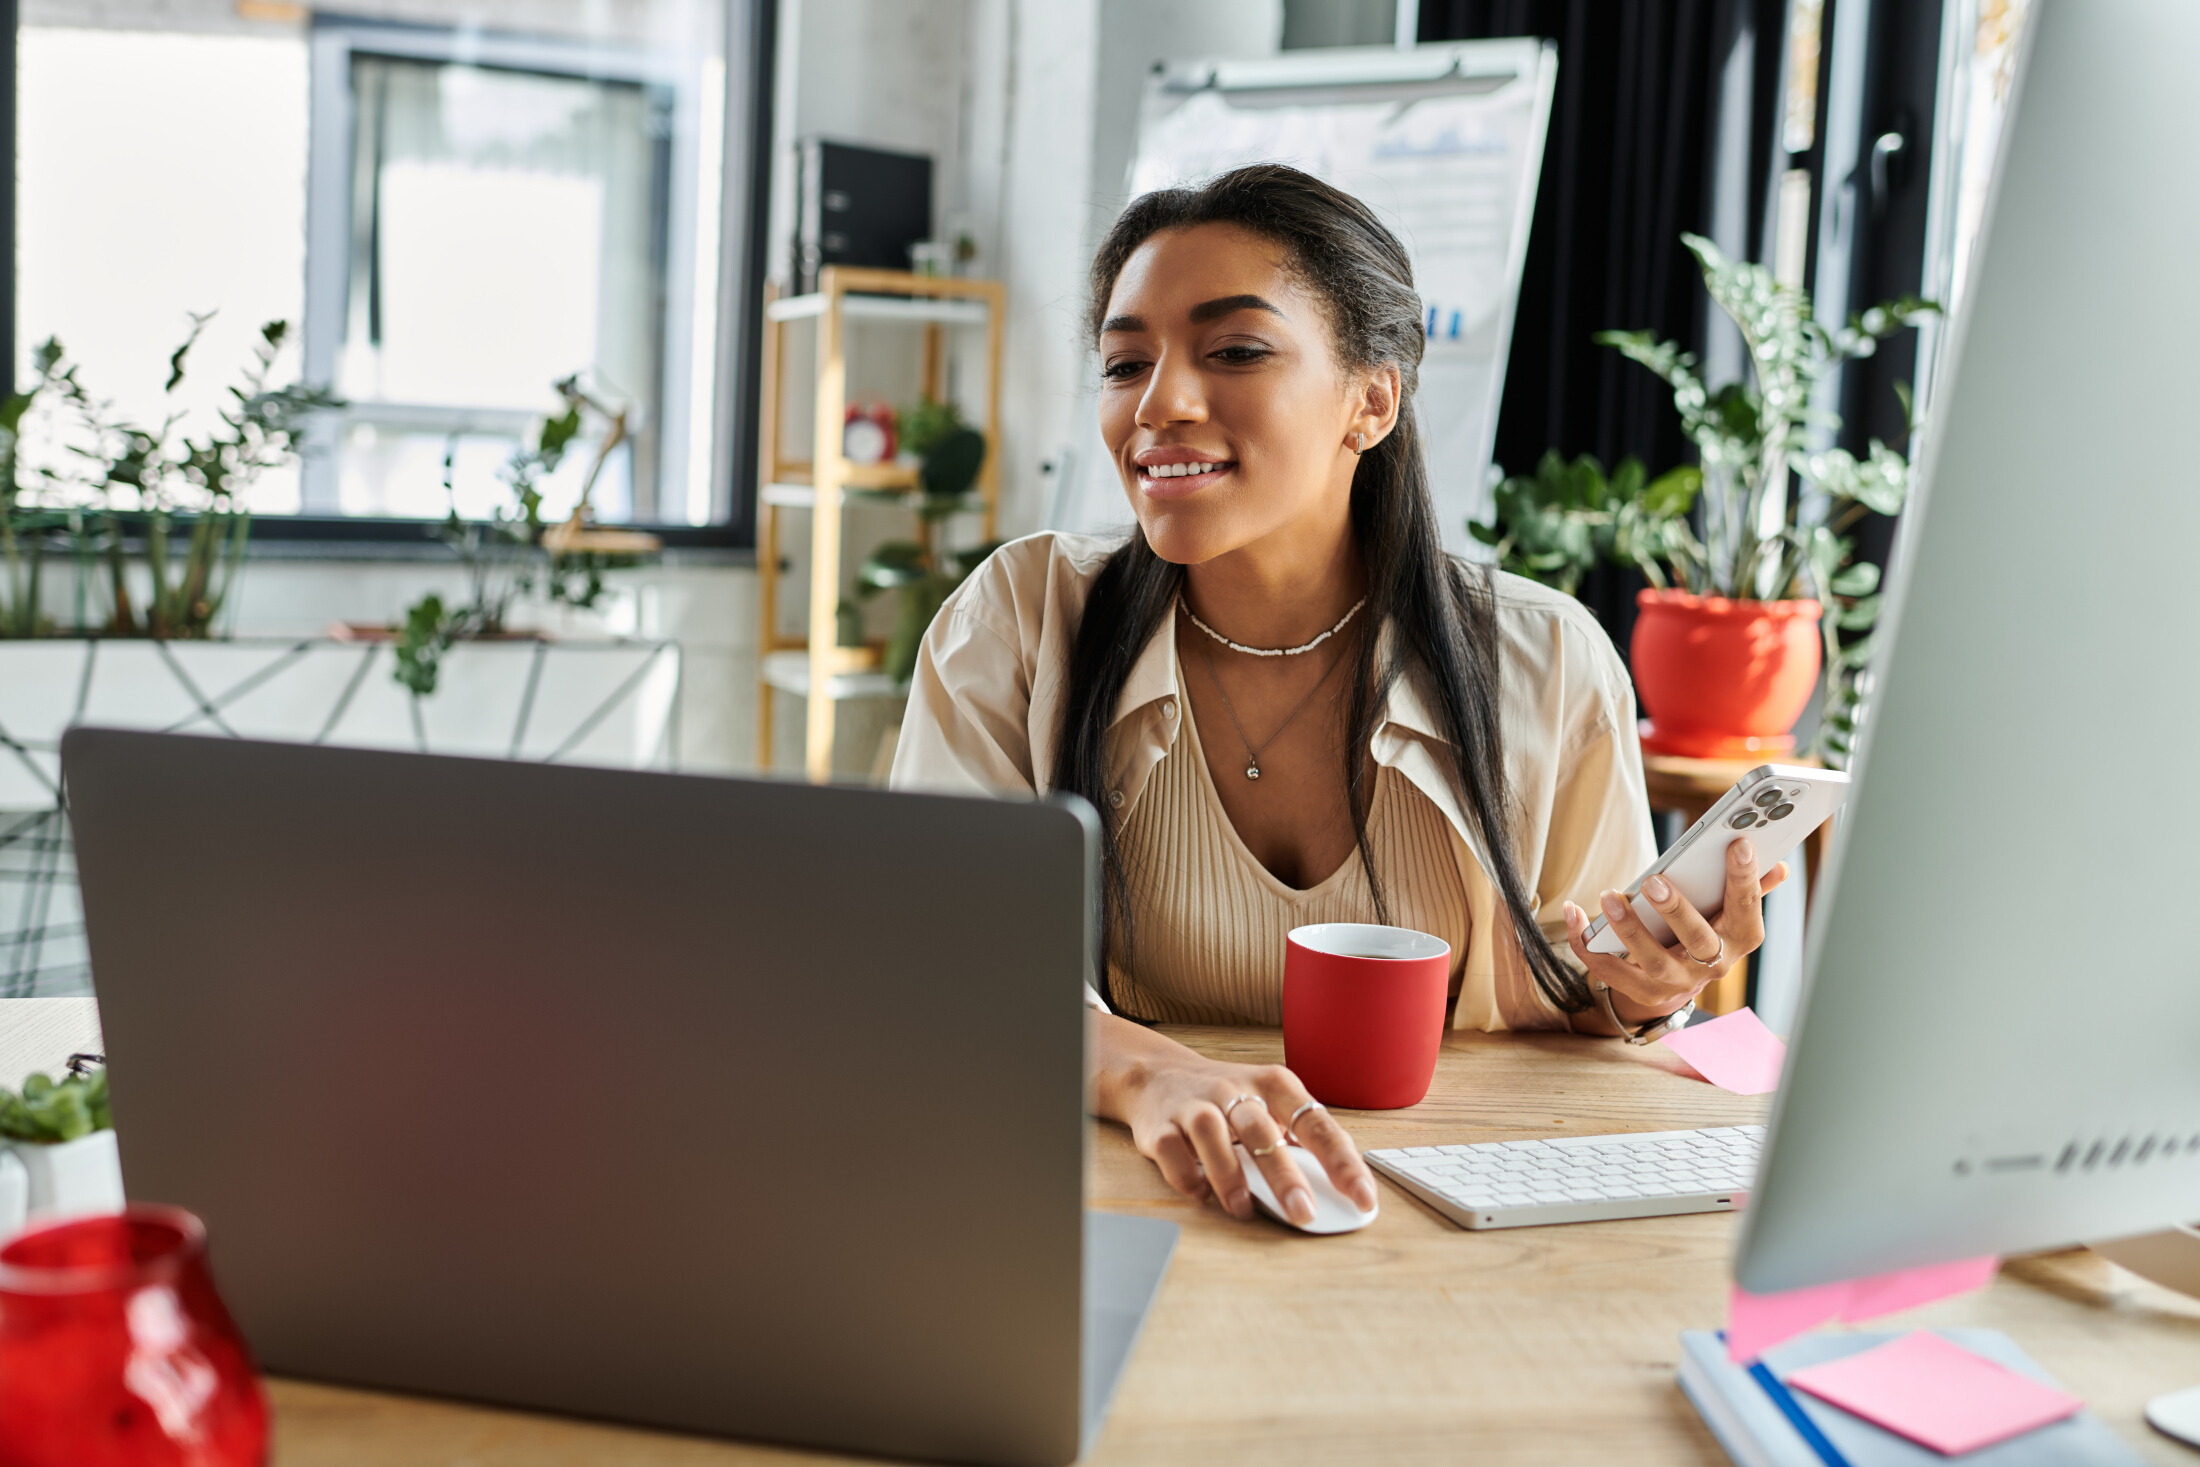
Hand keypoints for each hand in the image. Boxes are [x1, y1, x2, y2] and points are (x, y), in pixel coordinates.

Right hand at [1101, 1036, 1377, 1224]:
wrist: (1158, 1077)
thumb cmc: (1229, 1100)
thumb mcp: (1269, 1105)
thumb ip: (1297, 1140)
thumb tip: (1336, 1192)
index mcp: (1274, 1085)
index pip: (1316, 1123)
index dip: (1341, 1163)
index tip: (1362, 1198)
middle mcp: (1234, 1090)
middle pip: (1262, 1130)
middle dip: (1284, 1175)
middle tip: (1304, 1212)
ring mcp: (1194, 1105)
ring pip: (1212, 1135)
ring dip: (1230, 1177)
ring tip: (1245, 1210)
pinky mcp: (1159, 1126)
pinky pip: (1172, 1152)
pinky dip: (1187, 1177)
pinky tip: (1202, 1195)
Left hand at [1561, 837, 1790, 1024]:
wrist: (1681, 983)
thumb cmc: (1708, 929)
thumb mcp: (1733, 910)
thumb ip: (1752, 887)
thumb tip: (1779, 866)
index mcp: (1739, 939)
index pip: (1746, 909)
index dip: (1746, 878)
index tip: (1737, 843)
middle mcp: (1712, 966)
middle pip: (1698, 942)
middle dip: (1677, 911)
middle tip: (1655, 881)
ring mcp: (1676, 983)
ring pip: (1652, 961)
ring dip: (1629, 928)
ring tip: (1609, 896)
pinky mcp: (1641, 992)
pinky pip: (1608, 970)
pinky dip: (1586, 943)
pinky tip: (1574, 913)